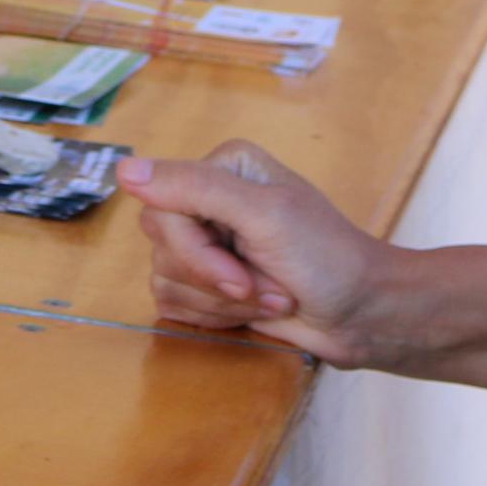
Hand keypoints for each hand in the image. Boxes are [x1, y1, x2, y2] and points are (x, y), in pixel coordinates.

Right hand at [120, 142, 404, 365]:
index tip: (239, 276)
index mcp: (221, 169)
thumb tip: (123, 168)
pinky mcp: (207, 285)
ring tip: (270, 297)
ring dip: (220, 303)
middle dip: (212, 279)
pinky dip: (213, 317)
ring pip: (163, 279)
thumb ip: (195, 188)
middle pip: (160, 246)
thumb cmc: (328, 258)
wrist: (363, 316)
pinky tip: (253, 312)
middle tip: (263, 287)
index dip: (195, 253)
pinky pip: (172, 305)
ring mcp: (207, 245)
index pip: (162, 208)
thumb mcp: (264, 215)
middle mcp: (208, 201)